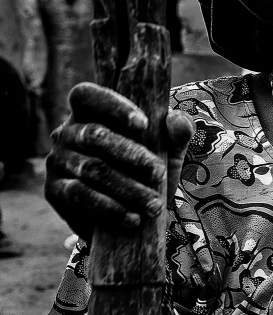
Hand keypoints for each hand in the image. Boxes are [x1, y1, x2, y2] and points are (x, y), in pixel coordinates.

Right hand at [45, 82, 192, 240]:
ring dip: (127, 188)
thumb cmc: (146, 172)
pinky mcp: (54, 190)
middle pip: (93, 134)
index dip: (113, 106)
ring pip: (91, 169)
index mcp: (87, 113)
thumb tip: (176, 119)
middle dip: (130, 154)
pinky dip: (110, 208)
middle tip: (158, 173)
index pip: (87, 96)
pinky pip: (80, 195)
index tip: (144, 125)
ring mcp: (57, 161)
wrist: (128, 215)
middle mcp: (66, 133)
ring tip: (153, 205)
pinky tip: (133, 218)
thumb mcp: (167, 153)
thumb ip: (176, 134)